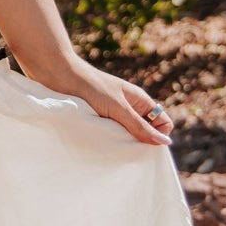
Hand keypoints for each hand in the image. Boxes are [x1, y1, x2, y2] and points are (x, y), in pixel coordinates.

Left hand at [57, 59, 173, 146]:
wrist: (58, 74)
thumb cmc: (90, 86)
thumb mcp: (118, 108)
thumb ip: (140, 126)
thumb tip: (166, 144)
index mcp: (140, 101)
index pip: (163, 124)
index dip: (158, 136)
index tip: (143, 145)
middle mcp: (129, 108)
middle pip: (145, 132)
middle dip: (139, 143)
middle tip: (125, 151)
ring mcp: (113, 115)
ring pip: (127, 136)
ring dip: (121, 144)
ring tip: (110, 148)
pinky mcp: (98, 120)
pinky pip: (110, 136)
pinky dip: (108, 142)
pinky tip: (99, 146)